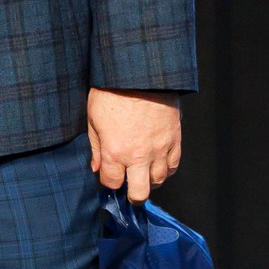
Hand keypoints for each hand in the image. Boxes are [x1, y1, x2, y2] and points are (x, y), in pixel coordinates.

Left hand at [86, 87, 180, 204]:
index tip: (109, 175)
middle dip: (132, 195)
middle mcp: (139, 155)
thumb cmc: (111, 91)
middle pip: (139, 194)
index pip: (112, 184)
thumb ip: (96, 148)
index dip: (108, 183)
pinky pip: (173, 165)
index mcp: (115, 151)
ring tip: (142, 171)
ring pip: (159, 181)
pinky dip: (165, 168)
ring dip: (149, 180)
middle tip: (128, 189)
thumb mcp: (93, 118)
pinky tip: (157, 162)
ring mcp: (160, 148)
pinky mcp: (175, 139)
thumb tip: (97, 168)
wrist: (140, 72)